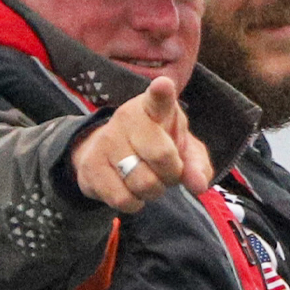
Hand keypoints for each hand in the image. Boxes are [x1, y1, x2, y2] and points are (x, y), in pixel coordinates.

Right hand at [70, 76, 213, 213]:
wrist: (107, 154)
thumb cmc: (155, 146)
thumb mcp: (182, 150)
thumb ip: (196, 165)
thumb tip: (198, 185)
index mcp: (154, 106)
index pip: (158, 97)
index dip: (161, 92)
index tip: (163, 86)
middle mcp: (127, 117)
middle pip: (161, 156)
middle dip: (172, 175)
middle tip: (167, 172)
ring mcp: (106, 140)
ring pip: (142, 182)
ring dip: (153, 192)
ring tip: (148, 181)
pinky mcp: (90, 165)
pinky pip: (122, 199)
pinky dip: (134, 203)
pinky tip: (130, 191)